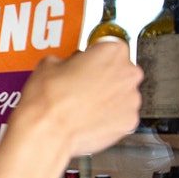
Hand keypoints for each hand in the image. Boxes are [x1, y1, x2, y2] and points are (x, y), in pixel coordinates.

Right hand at [10, 39, 141, 156]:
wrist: (47, 131)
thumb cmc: (48, 100)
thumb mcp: (48, 64)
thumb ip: (67, 60)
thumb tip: (66, 66)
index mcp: (112, 52)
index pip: (109, 45)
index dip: (94, 55)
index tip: (86, 61)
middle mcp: (128, 73)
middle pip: (120, 70)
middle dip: (103, 77)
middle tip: (80, 85)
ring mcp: (131, 100)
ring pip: (121, 94)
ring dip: (107, 97)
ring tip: (82, 105)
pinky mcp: (128, 122)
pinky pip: (120, 116)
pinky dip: (108, 117)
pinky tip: (88, 118)